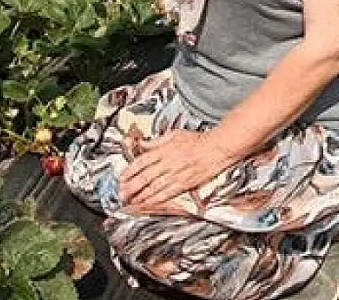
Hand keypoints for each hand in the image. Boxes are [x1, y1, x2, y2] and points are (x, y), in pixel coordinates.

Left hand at [118, 130, 237, 206]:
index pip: (141, 161)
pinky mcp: (185, 184)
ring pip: (154, 187)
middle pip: (145, 177)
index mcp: (164, 149)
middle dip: (131, 187)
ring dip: (140, 196)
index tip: (122, 178)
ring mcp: (176, 174)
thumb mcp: (175, 134)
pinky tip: (148, 204)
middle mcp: (168, 163)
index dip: (129, 171)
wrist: (217, 148)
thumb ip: (156, 141)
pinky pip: (167, 193)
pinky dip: (156, 200)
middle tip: (121, 194)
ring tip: (130, 202)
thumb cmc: (199, 140)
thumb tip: (142, 144)